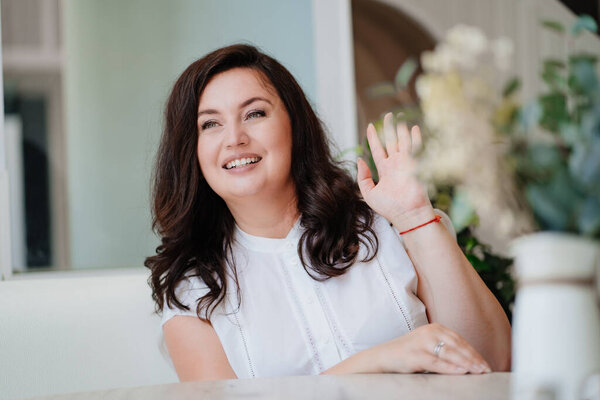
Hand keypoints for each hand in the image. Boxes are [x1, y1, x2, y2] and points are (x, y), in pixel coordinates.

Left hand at [357, 113, 433, 228]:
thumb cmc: (389, 207)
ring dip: (401, 129)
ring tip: (399, 117)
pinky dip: (415, 137)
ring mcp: (406, 163)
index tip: (370, 126)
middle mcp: (395, 164)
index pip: (377, 149)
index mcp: (384, 170)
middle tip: (388, 115)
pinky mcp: (416, 164)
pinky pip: (416, 148)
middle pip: (391, 141)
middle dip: (389, 128)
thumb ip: (363, 177)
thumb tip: (360, 159)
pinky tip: (414, 128)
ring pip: (402, 141)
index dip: (373, 138)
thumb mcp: (369, 193)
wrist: (407, 214)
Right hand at [373, 323, 491, 373]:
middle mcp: (429, 332)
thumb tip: (468, 361)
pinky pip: (437, 362)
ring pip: (450, 353)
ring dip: (467, 363)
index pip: (460, 340)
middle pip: (458, 346)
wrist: (383, 356)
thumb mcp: (428, 345)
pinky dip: (451, 367)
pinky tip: (462, 371)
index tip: (484, 363)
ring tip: (478, 371)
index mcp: (435, 328)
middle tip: (485, 369)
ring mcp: (422, 343)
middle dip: (474, 359)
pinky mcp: (416, 355)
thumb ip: (445, 348)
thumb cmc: (408, 353)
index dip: (474, 352)